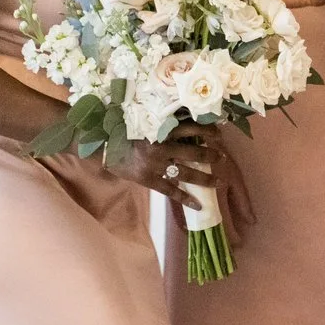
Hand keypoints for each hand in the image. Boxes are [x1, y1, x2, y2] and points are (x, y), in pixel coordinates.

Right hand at [99, 127, 254, 242]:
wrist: (101, 145)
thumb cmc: (121, 129)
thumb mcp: (142, 119)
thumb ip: (161, 121)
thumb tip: (182, 119)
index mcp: (160, 129)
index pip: (190, 129)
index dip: (207, 131)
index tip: (218, 134)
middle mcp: (161, 147)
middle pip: (194, 152)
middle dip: (211, 156)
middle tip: (222, 158)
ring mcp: (155, 165)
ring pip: (187, 173)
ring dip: (206, 178)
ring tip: (219, 181)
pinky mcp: (149, 180)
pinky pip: (171, 191)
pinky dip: (186, 199)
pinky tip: (199, 205)